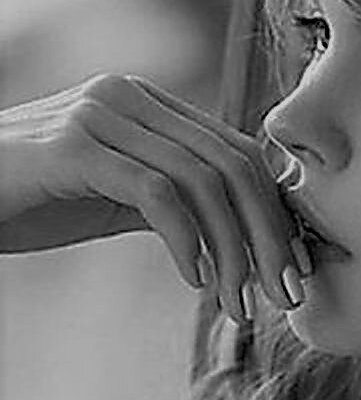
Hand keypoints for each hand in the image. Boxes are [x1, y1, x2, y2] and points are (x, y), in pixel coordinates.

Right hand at [0, 74, 310, 322]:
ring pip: (203, 180)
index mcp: (152, 104)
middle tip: (286, 291)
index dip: (275, 209)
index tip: (294, 264)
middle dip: (269, 233)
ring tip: (241, 302)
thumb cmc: (29, 198)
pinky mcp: (75, 146)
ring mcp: (104, 115)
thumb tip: (242, 230)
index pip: (239, 151)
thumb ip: (173, 198)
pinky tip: (197, 280)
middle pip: (234, 163)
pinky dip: (187, 240)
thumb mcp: (113, 197)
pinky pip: (155, 194)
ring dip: (233, 249)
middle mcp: (135, 97)